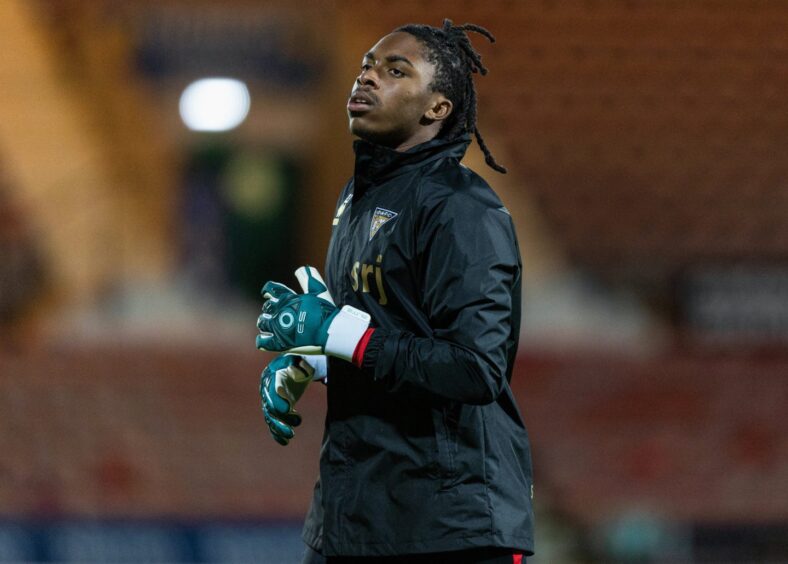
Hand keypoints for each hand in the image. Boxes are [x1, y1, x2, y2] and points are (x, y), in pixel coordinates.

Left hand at [256, 266, 370, 361]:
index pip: (271, 289)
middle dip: (269, 311)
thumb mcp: (318, 291)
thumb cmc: (325, 312)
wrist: (329, 330)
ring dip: (265, 324)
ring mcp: (278, 326)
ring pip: (262, 323)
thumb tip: (303, 267)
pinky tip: (267, 340)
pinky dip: (263, 340)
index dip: (267, 291)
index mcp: (288, 298)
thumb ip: (309, 279)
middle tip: (275, 316)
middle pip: (267, 308)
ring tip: (272, 328)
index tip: (266, 293)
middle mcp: (280, 311)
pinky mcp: (279, 341)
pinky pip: (262, 341)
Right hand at [260, 354, 314, 445]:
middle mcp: (267, 390)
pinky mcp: (275, 409)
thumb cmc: (298, 362)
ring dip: (279, 428)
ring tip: (291, 435)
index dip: (279, 400)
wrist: (293, 366)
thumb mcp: (301, 360)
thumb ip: (299, 364)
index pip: (273, 390)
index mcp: (273, 376)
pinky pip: (272, 422)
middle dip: (280, 419)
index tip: (288, 408)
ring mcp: (270, 400)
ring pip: (270, 417)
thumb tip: (296, 370)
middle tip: (293, 427)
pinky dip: (277, 433)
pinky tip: (285, 442)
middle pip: (270, 407)